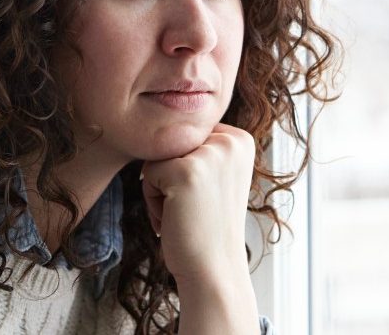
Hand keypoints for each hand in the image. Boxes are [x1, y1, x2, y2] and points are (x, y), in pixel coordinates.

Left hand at [139, 123, 254, 285]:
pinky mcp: (185, 171)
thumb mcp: (216, 177)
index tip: (206, 197)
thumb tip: (165, 118)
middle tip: (194, 208)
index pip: (188, 135)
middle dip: (172, 177)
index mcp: (241, 140)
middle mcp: (230, 142)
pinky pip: (147, 174)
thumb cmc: (207, 227)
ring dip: (160, 189)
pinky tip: (176, 219)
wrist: (214, 270)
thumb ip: (201, 148)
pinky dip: (152, 201)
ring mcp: (209, 155)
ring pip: (158, 158)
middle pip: (172, 143)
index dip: (186, 168)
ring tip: (186, 213)